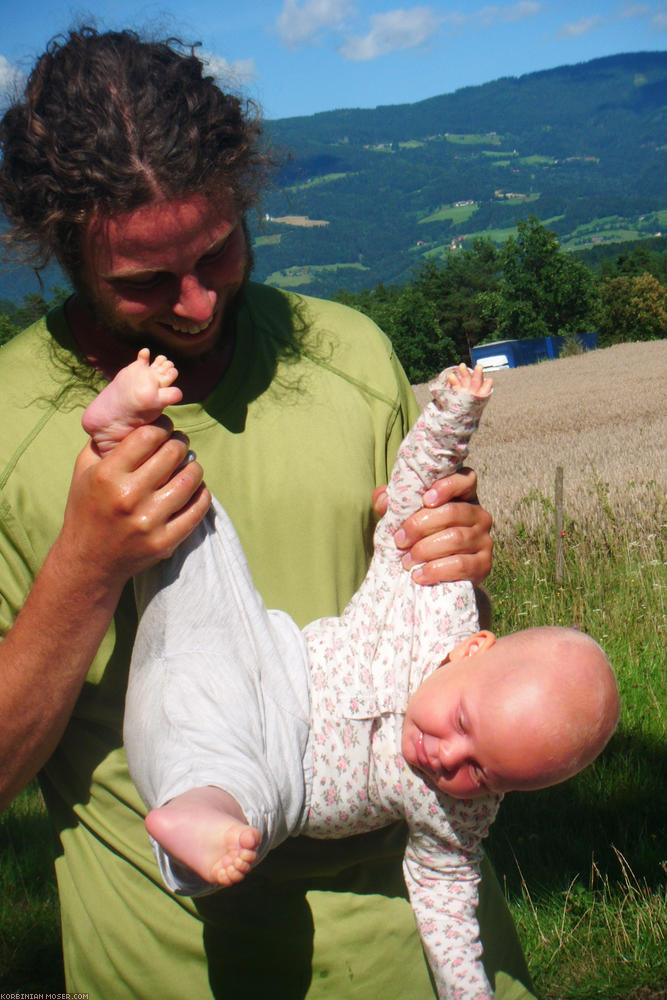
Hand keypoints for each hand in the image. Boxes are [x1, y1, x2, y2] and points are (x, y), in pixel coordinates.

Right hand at [61, 418, 210, 589]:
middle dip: (180, 443)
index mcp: (107, 475)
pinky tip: (195, 488)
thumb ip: (108, 442)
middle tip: (179, 444)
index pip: (149, 436)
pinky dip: (201, 493)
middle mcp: (128, 497)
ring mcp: (149, 521)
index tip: (165, 428)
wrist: (89, 561)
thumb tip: (141, 415)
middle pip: (173, 452)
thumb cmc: (87, 508)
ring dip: (194, 466)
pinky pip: (198, 508)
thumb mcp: (85, 470)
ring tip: (189, 464)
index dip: (162, 426)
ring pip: (191, 478)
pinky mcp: (165, 541)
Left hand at [372, 468, 492, 585]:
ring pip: (455, 538)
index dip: (448, 486)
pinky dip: (436, 570)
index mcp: (463, 497)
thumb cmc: (422, 539)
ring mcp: (484, 540)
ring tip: (406, 561)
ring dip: (425, 550)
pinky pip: (461, 565)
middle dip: (420, 526)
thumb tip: (382, 499)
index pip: (465, 479)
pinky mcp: (484, 565)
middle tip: (400, 540)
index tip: (426, 499)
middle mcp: (479, 515)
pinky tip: (419, 575)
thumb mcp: (406, 518)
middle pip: (453, 512)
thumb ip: (393, 505)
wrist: (440, 577)